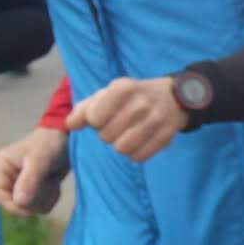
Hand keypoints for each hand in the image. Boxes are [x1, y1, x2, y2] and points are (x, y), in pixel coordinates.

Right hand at [0, 127, 68, 216]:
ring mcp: (19, 186)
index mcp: (0, 167)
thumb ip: (29, 180)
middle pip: (15, 205)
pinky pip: (40, 207)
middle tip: (48, 180)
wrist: (64, 140)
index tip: (29, 209)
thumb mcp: (40, 160)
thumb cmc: (49, 143)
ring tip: (51, 178)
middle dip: (35, 197)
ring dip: (45, 197)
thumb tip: (19, 202)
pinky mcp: (32, 192)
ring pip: (30, 208)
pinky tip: (53, 182)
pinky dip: (51, 198)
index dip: (12, 206)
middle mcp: (6, 178)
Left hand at [65, 76, 185, 163]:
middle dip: (108, 134)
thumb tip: (70, 125)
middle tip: (119, 124)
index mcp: (123, 87)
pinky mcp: (167, 135)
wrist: (173, 97)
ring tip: (128, 134)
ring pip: (122, 149)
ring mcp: (156, 119)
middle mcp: (141, 102)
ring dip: (121, 145)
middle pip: (106, 136)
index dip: (95, 120)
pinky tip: (141, 141)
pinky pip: (139, 157)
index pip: (94, 117)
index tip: (103, 115)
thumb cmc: (131, 97)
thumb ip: (84, 109)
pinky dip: (136, 153)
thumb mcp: (108, 95)